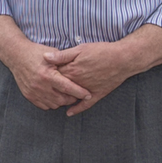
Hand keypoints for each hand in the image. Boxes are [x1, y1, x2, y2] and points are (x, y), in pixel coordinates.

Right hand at [0, 27, 86, 111]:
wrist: (16, 55)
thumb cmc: (36, 53)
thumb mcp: (53, 54)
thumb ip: (65, 62)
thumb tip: (80, 71)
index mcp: (48, 75)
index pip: (68, 88)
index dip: (80, 93)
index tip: (88, 94)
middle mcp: (40, 85)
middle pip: (62, 99)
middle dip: (72, 98)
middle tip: (77, 94)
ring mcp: (33, 92)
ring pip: (54, 104)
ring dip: (62, 101)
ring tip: (66, 94)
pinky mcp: (28, 95)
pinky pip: (44, 106)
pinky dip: (52, 103)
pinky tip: (54, 95)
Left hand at [44, 28, 161, 113]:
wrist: (124, 59)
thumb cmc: (102, 51)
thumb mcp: (80, 49)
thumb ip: (62, 55)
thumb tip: (45, 58)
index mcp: (72, 70)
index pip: (54, 75)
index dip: (46, 75)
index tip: (38, 74)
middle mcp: (78, 83)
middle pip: (60, 88)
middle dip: (50, 89)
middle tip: (41, 90)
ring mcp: (87, 90)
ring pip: (70, 97)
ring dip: (61, 99)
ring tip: (51, 100)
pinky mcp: (97, 94)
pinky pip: (85, 105)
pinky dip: (77, 109)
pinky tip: (69, 113)